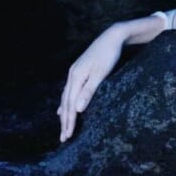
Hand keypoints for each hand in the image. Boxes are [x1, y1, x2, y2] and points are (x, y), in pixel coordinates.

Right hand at [57, 26, 124, 142]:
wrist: (113, 36)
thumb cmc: (110, 55)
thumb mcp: (101, 73)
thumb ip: (89, 91)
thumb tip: (78, 109)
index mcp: (76, 77)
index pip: (71, 105)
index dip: (69, 121)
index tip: (67, 136)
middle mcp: (72, 75)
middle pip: (66, 103)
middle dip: (65, 122)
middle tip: (63, 139)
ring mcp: (74, 73)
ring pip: (66, 98)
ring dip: (64, 114)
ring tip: (63, 128)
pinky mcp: (79, 72)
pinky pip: (69, 92)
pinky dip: (66, 103)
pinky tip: (63, 110)